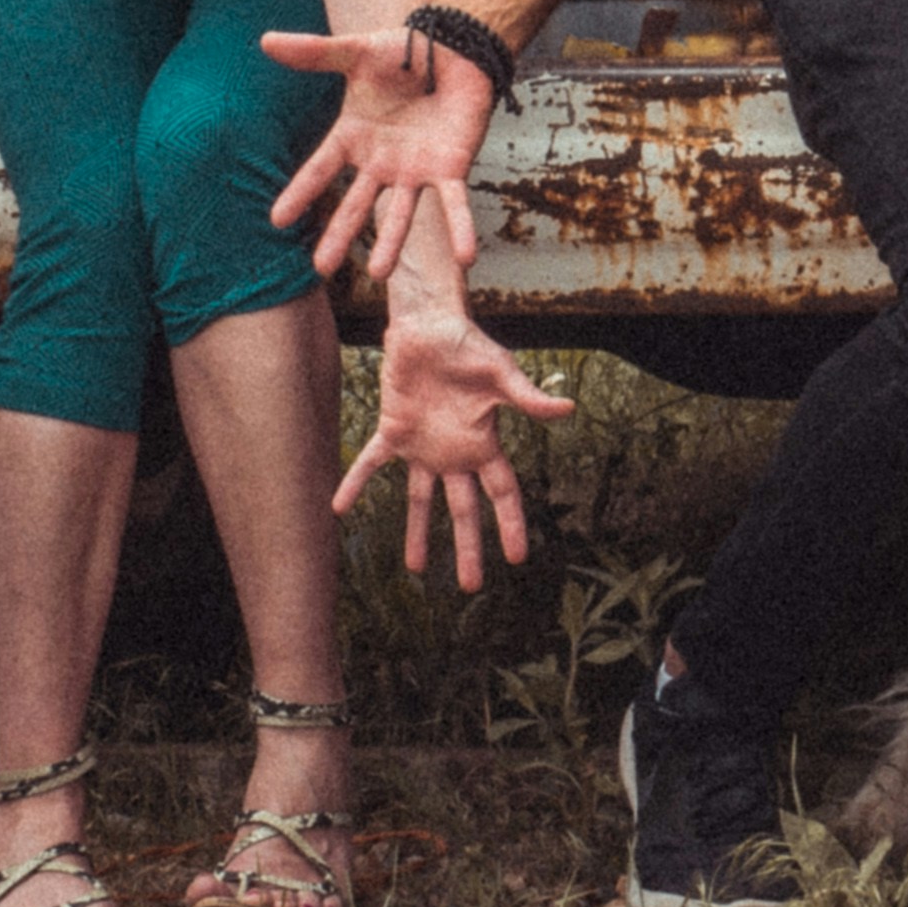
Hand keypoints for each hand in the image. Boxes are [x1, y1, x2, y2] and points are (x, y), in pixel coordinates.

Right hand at [263, 24, 494, 285]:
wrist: (453, 48)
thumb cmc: (402, 53)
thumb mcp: (357, 52)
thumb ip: (315, 53)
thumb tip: (265, 40)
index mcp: (353, 138)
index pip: (321, 170)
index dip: (301, 193)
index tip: (277, 220)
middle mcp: (380, 162)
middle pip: (356, 204)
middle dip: (339, 235)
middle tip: (321, 268)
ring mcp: (415, 170)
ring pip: (400, 213)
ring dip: (392, 243)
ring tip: (380, 273)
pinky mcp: (450, 168)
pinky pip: (455, 204)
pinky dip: (460, 230)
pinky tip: (465, 258)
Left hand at [338, 300, 575, 589]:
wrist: (429, 322)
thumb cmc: (469, 344)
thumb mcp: (501, 372)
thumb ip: (528, 398)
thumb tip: (568, 410)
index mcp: (483, 442)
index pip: (502, 492)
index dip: (510, 524)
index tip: (518, 557)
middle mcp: (454, 451)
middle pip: (463, 510)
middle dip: (467, 547)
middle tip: (470, 584)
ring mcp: (423, 445)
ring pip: (420, 499)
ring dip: (416, 532)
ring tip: (413, 569)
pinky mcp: (393, 430)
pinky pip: (372, 463)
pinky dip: (355, 483)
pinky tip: (339, 507)